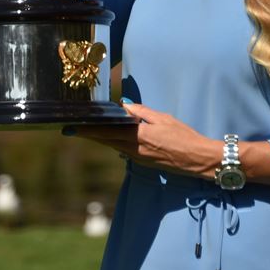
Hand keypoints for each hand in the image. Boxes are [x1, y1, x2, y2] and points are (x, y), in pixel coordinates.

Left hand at [68, 103, 220, 179]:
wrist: (198, 159)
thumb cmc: (184, 136)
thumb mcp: (164, 119)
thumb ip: (142, 113)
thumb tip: (124, 106)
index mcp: (138, 136)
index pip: (107, 131)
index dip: (89, 129)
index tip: (73, 126)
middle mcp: (134, 149)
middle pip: (106, 140)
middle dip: (89, 134)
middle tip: (71, 129)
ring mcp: (138, 158)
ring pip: (113, 146)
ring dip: (100, 139)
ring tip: (87, 131)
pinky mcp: (143, 162)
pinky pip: (123, 150)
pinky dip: (114, 143)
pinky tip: (110, 138)